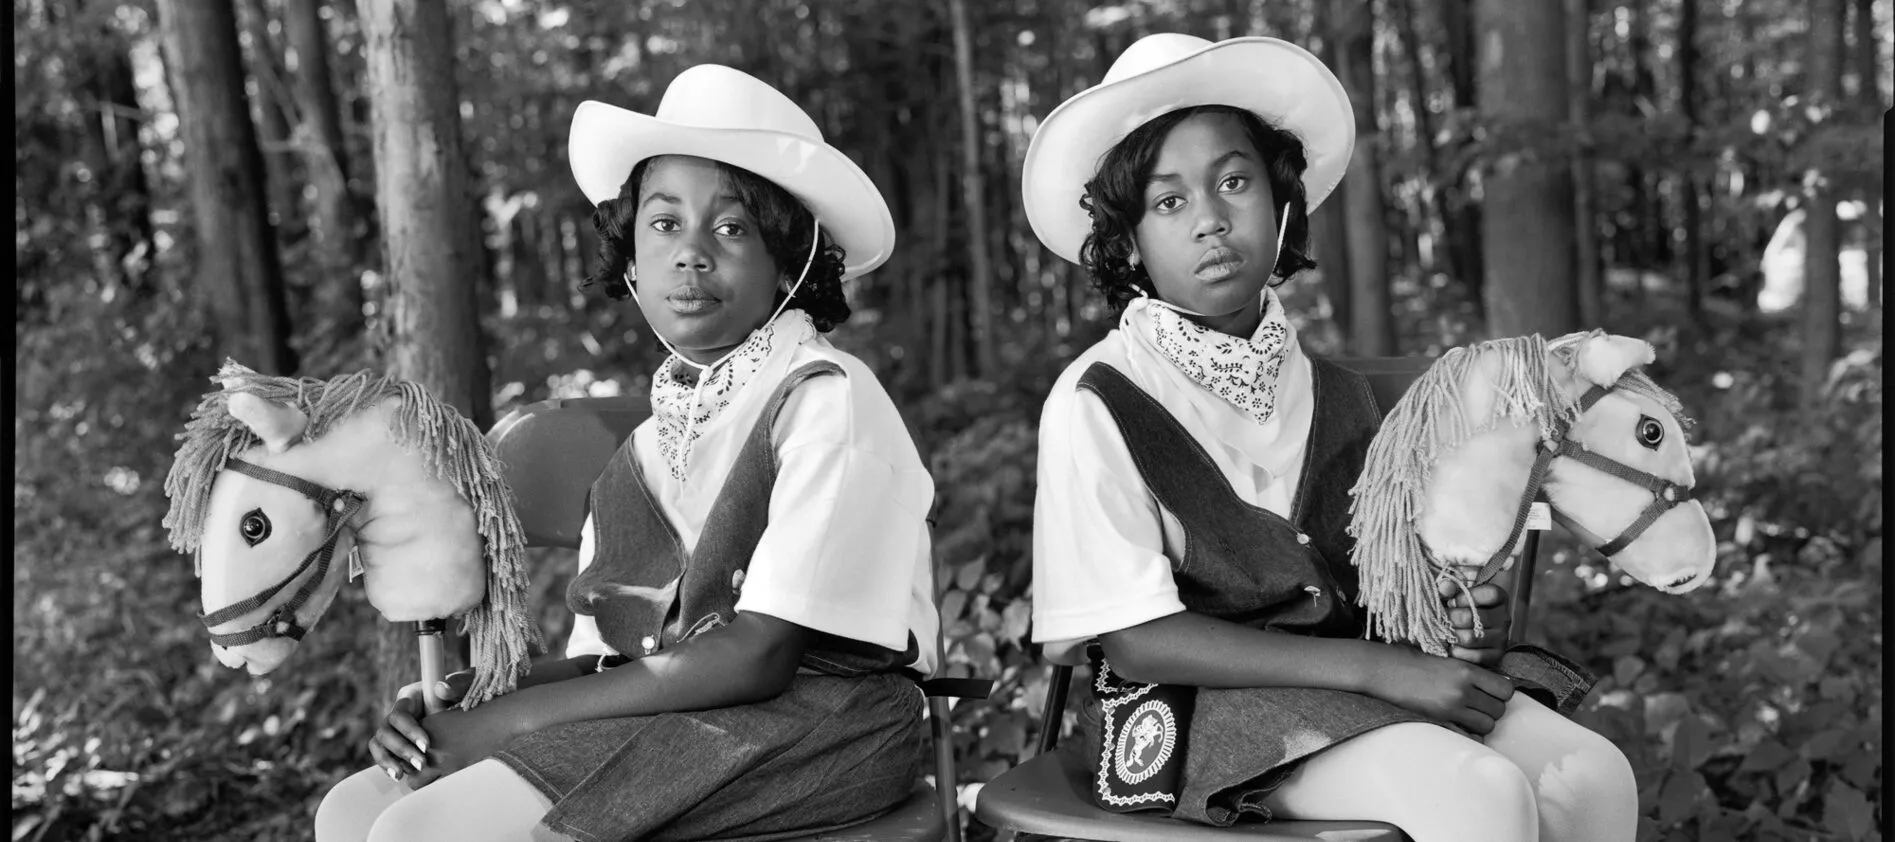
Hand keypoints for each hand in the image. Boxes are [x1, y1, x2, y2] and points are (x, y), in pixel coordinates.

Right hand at [367, 671, 473, 784]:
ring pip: (379, 743)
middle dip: (402, 749)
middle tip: (421, 765)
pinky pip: (382, 754)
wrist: (468, 710)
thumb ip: (458, 685)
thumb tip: (441, 689)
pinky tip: (398, 776)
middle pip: (385, 731)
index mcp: (410, 697)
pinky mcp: (395, 743)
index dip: (409, 731)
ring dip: (388, 760)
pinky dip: (387, 765)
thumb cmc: (466, 694)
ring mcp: (395, 729)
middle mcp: (398, 713)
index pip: (400, 714)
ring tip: (401, 775)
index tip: (427, 745)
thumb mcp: (467, 686)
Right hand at [1369, 647, 1514, 734]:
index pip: (1506, 689)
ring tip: (1468, 715)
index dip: (1502, 694)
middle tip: (1478, 706)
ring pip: (1488, 724)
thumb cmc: (1414, 663)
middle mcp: (1463, 688)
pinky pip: (1470, 735)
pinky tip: (1461, 725)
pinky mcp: (1440, 719)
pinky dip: (1470, 733)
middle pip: (1499, 709)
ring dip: (1482, 722)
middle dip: (1492, 710)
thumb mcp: (1447, 661)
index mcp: (1466, 669)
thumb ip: (1471, 673)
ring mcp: (1452, 706)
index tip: (1492, 694)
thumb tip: (1496, 687)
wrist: (1385, 671)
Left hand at [1438, 576, 1510, 666]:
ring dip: (1451, 636)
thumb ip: (1448, 589)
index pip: (1490, 594)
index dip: (1466, 597)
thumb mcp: (1454, 595)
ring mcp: (1501, 638)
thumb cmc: (1458, 610)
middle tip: (1441, 619)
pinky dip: (1457, 652)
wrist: (1465, 634)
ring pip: (1470, 638)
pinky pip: (1474, 656)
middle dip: (1450, 618)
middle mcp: (1504, 617)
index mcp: (1499, 598)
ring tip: (1445, 632)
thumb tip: (1444, 587)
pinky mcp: (1496, 656)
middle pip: (1472, 617)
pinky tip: (1452, 646)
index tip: (1452, 601)